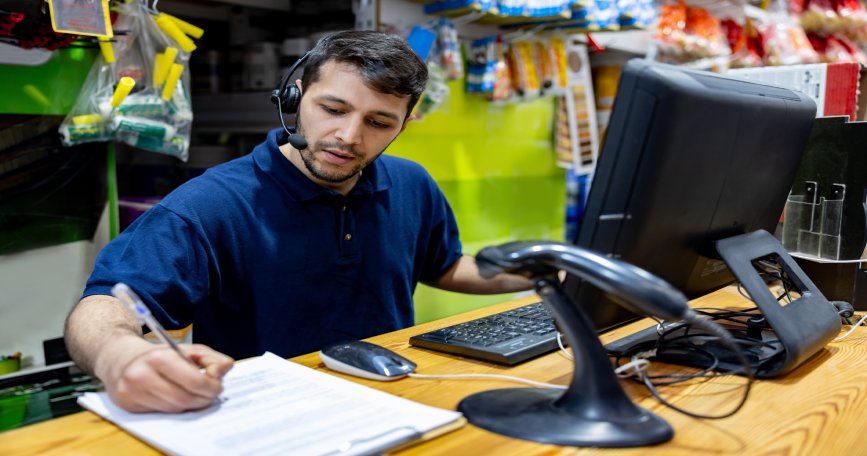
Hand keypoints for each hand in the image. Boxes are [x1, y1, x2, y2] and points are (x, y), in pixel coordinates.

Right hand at [97, 336, 233, 412]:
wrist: (119, 358)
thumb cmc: (159, 354)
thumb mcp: (187, 349)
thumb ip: (211, 358)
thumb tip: (224, 370)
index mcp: (159, 358)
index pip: (195, 382)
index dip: (212, 388)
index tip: (218, 387)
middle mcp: (142, 375)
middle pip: (185, 399)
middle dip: (203, 399)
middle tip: (210, 395)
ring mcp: (131, 392)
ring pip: (173, 409)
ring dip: (189, 405)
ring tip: (193, 395)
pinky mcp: (126, 405)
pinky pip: (159, 413)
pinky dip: (172, 408)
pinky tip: (174, 397)